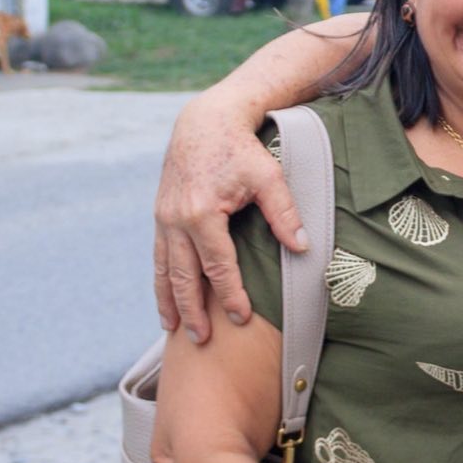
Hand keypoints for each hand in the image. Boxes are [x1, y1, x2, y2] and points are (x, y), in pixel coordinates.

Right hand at [154, 97, 305, 341]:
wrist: (205, 122)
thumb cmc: (242, 148)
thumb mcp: (269, 176)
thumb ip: (284, 213)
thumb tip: (304, 248)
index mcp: (203, 213)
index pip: (219, 266)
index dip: (231, 295)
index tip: (242, 318)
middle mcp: (176, 219)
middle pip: (185, 276)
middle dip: (194, 310)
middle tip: (203, 340)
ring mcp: (163, 218)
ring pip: (164, 269)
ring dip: (169, 301)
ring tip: (175, 330)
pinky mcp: (160, 215)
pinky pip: (158, 255)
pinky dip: (161, 280)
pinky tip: (166, 299)